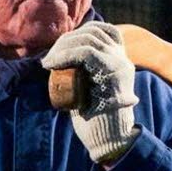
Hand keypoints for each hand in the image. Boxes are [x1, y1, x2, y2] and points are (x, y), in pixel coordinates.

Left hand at [42, 22, 139, 162]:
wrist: (110, 139)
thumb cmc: (95, 118)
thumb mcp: (92, 88)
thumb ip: (86, 74)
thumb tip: (60, 64)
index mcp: (121, 60)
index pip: (106, 30)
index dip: (82, 31)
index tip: (63, 45)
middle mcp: (123, 59)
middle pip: (93, 33)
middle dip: (66, 40)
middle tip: (49, 58)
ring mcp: (119, 65)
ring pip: (88, 40)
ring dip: (63, 47)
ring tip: (48, 62)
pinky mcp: (112, 73)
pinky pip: (86, 53)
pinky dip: (65, 54)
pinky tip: (52, 64)